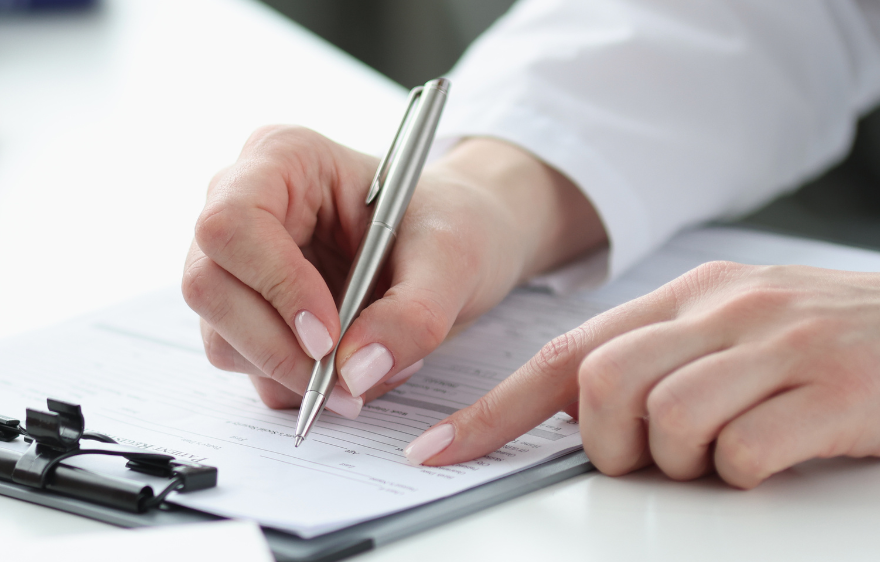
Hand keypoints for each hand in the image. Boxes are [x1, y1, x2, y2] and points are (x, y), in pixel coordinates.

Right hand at [183, 126, 603, 414]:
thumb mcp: (454, 257)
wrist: (456, 242)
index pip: (233, 222)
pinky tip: (350, 369)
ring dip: (290, 373)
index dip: (273, 284)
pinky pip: (244, 364)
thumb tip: (356, 372)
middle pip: (208, 285)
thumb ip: (414, 314)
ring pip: (220, 335)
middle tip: (346, 385)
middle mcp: (240, 203)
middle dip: (275, 347)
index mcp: (282, 158)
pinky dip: (295, 384)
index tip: (328, 338)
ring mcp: (234, 262)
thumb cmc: (452, 222)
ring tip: (367, 372)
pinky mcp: (243, 312)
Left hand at [408, 262, 879, 487]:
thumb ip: (659, 357)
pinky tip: (774, 457)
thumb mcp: (738, 331)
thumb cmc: (833, 344)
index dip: (494, 410)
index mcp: (690, 297)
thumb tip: (574, 413)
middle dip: (606, 445)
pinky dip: (743, 472)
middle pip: (603, 385)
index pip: (565, 354)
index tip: (438, 451)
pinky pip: (745, 450)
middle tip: (648, 463)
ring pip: (667, 420)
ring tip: (723, 458)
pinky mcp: (835, 389)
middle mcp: (728, 310)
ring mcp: (782, 346)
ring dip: (679, 463)